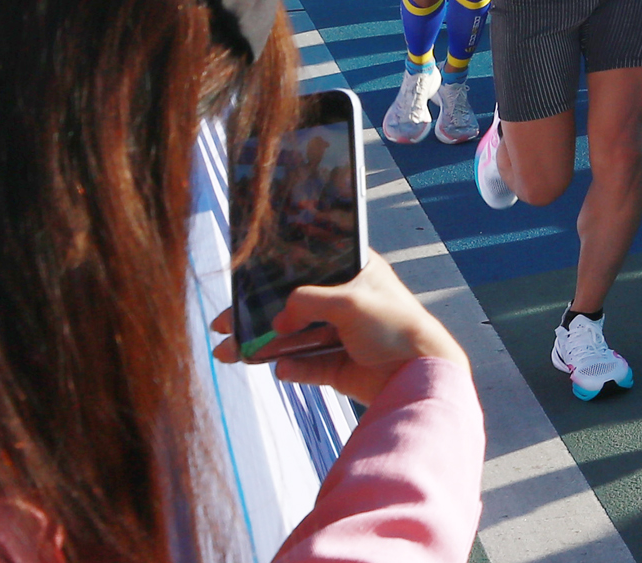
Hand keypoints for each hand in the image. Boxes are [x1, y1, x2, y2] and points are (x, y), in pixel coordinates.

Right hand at [212, 249, 462, 402]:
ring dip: (265, 345)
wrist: (418, 375)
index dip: (276, 275)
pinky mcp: (340, 365)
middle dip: (258, 318)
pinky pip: (307, 365)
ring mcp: (343, 335)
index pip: (309, 268)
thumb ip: (306, 302)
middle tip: (223, 325)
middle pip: (294, 307)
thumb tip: (279, 319)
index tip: (242, 283)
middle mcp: (348, 301)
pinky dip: (291, 367)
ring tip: (231, 353)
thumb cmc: (394, 326)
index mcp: (356, 273)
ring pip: (295, 338)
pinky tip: (279, 368)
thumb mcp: (349, 302)